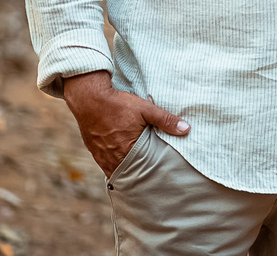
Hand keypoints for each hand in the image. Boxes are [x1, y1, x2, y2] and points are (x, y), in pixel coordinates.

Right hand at [63, 71, 189, 176]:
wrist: (90, 99)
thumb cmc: (118, 104)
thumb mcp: (145, 109)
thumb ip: (166, 120)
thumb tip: (186, 129)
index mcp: (126, 151)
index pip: (143, 170)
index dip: (151, 173)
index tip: (160, 176)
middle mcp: (112, 158)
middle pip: (129, 172)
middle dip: (139, 174)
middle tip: (151, 178)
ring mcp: (101, 157)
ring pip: (117, 170)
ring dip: (127, 170)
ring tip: (138, 172)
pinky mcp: (94, 152)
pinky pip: (106, 165)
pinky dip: (115, 166)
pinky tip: (123, 163)